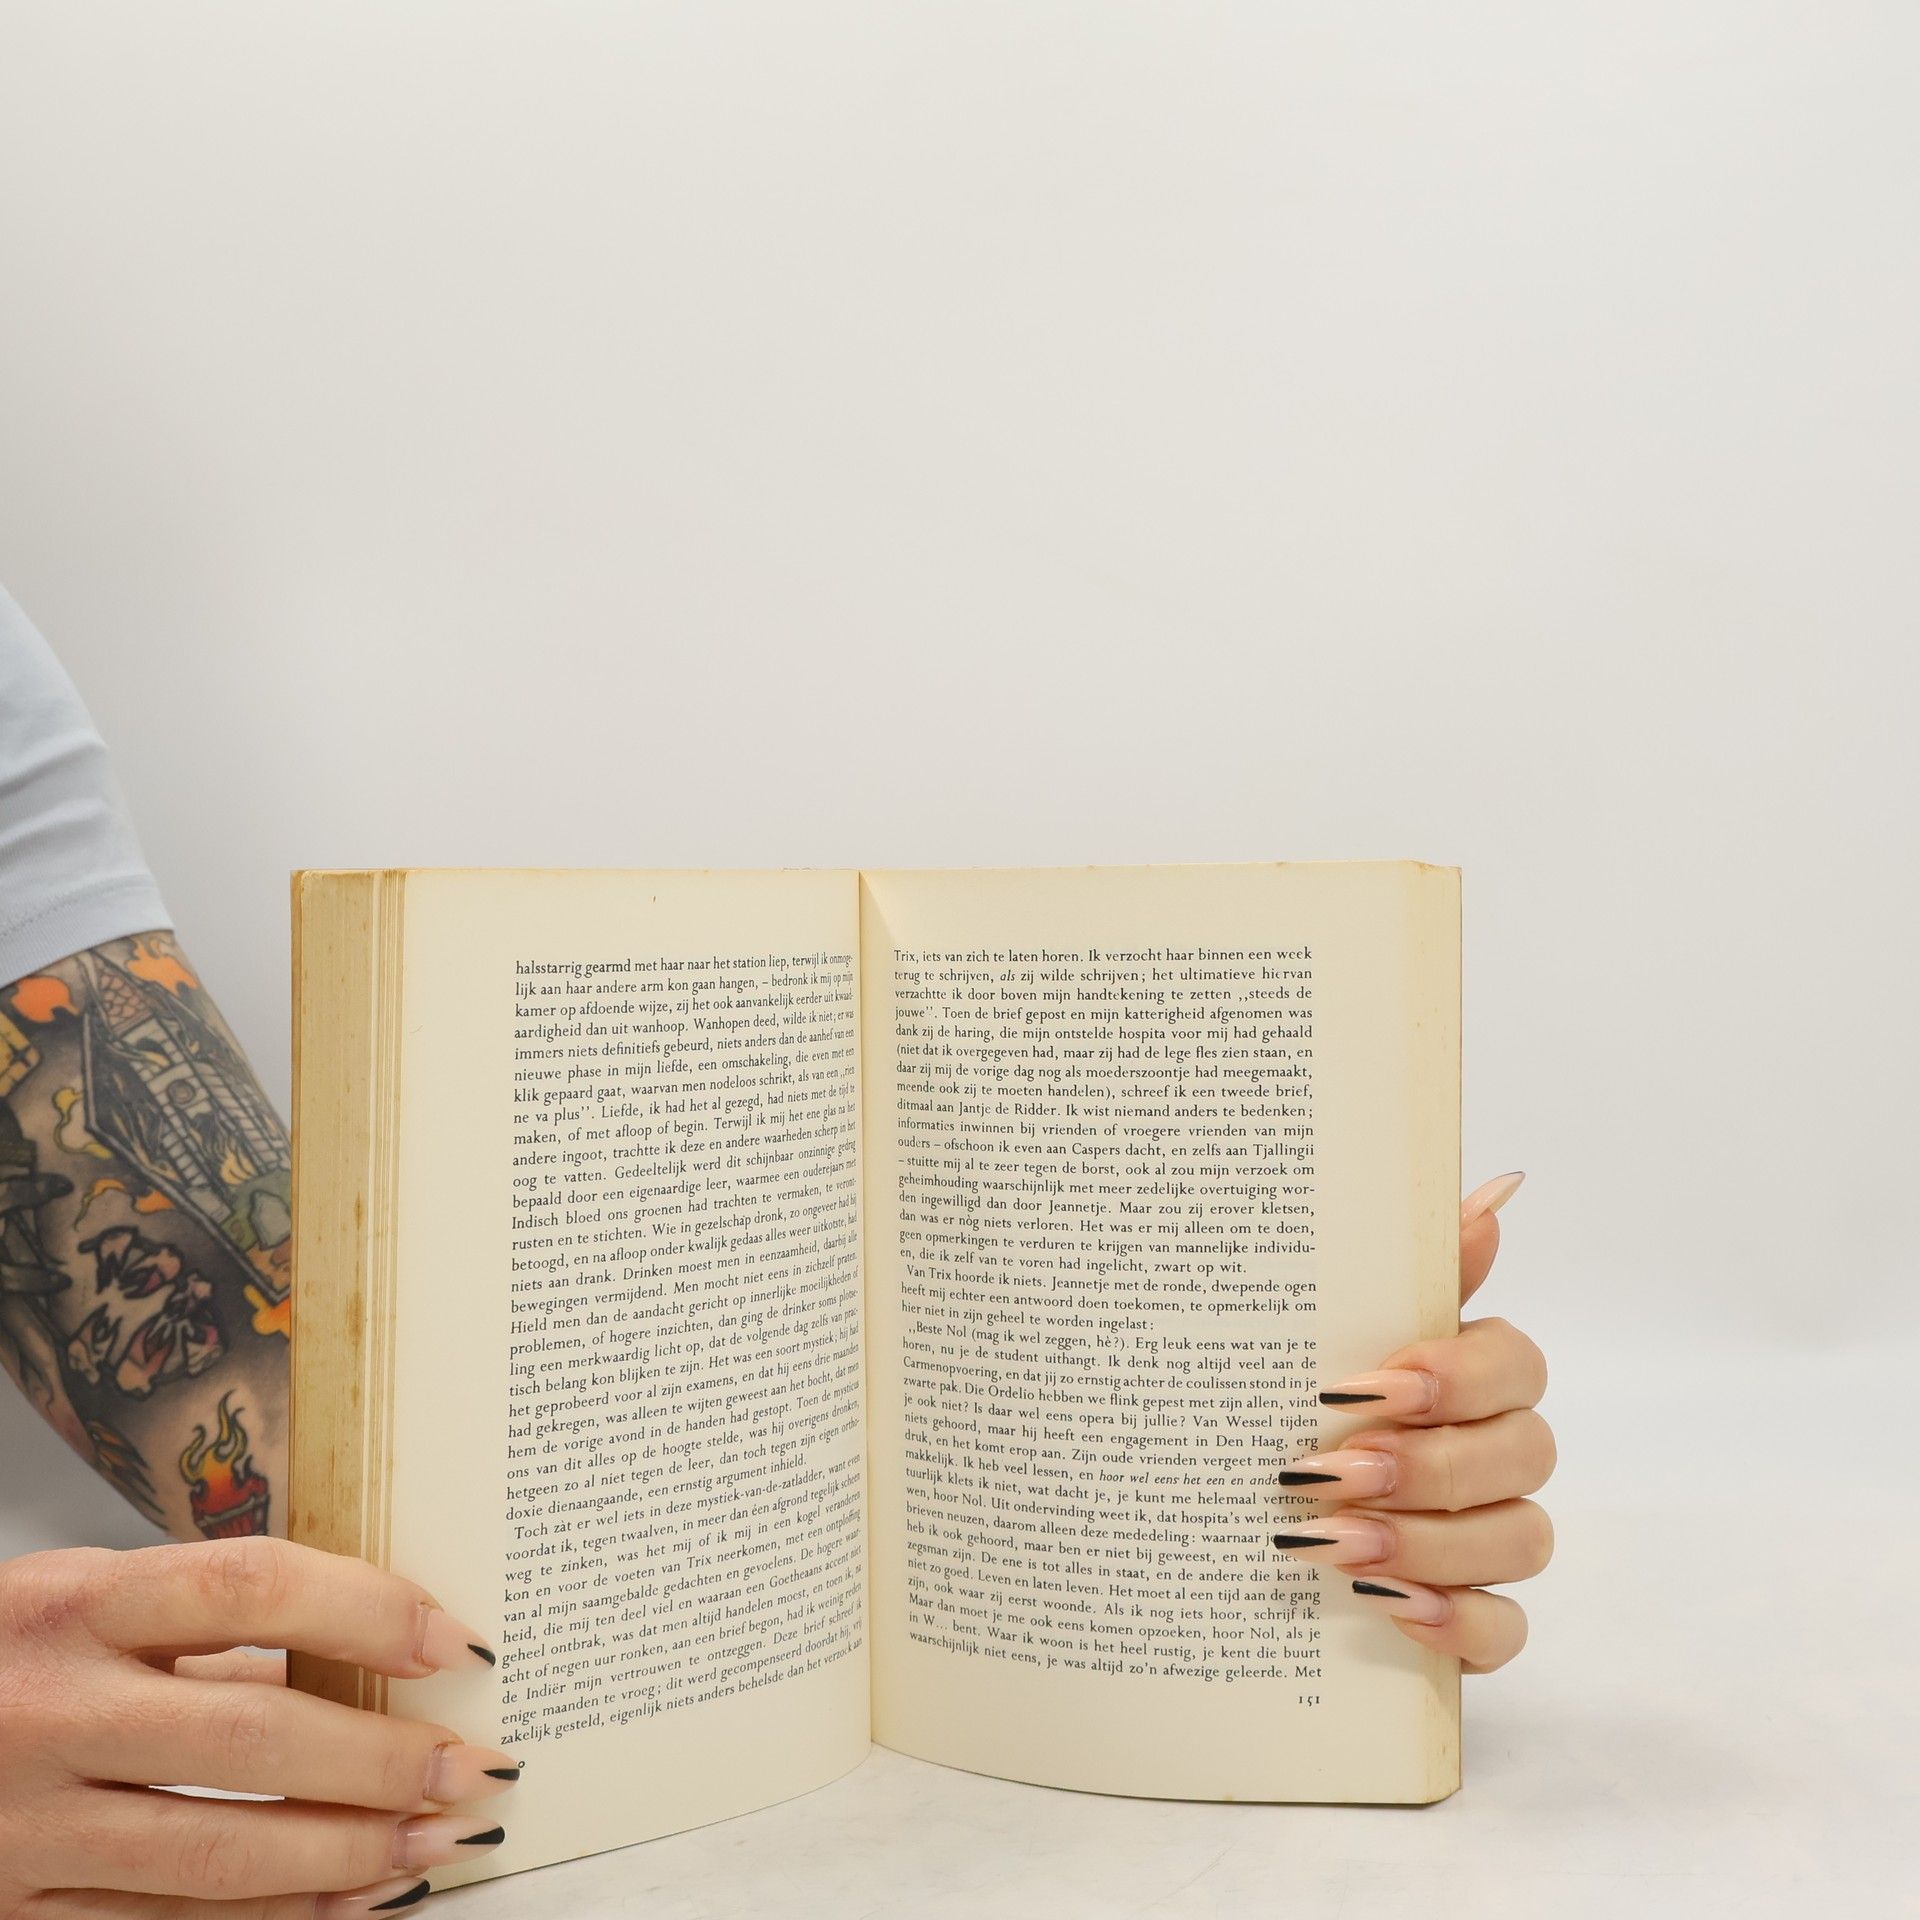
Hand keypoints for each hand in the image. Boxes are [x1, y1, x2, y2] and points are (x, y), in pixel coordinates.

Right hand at [0, 1537, 517, 1917]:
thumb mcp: (87, 1598)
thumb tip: (370, 1648)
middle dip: (382, 1761)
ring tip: (436, 1843)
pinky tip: (353, 1900)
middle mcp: (51, 1709)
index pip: (250, 1587)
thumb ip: (210, 1622)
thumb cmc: (10, 1654)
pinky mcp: (17, 1911)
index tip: (453, 1643)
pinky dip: (276, 1918)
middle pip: (251, 1737)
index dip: (367, 1611)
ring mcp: (27, 1823)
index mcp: (76, 1603)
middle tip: (471, 1767)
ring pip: (218, 1854)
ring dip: (349, 1855)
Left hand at [1271, 1172, 1553, 1672]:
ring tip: (1333, 1541)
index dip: (1458, 1376)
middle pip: (1526, 1454)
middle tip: (1337, 1469)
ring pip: (1523, 1540)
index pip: (1518, 1364)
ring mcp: (1488, 1540)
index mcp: (1464, 1376)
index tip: (1369, 1385)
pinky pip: (1508, 1631)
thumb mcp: (1318, 1332)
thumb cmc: (1282, 1404)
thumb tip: (1496, 1189)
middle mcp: (1491, 1454)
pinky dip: (1458, 1623)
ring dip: (1431, 1540)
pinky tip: (1387, 1607)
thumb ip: (1409, 1270)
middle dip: (1431, 1463)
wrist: (1214, 1515)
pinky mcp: (1472, 1621)